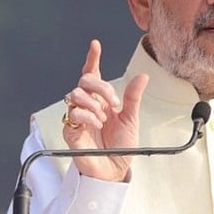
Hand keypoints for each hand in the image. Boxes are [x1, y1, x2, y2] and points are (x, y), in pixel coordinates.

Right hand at [62, 39, 148, 181]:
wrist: (115, 168)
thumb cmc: (121, 146)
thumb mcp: (131, 119)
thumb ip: (133, 98)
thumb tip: (142, 77)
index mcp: (101, 100)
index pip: (93, 74)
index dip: (93, 58)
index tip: (95, 45)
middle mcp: (88, 105)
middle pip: (84, 80)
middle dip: (100, 87)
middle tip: (114, 103)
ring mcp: (78, 116)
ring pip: (75, 94)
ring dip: (94, 104)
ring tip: (104, 119)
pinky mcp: (71, 130)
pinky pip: (73, 113)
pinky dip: (87, 116)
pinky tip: (96, 124)